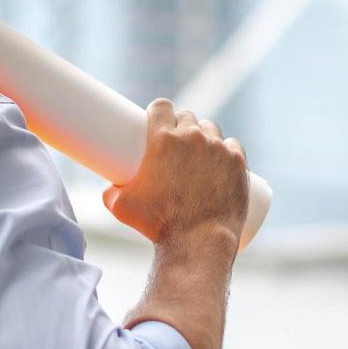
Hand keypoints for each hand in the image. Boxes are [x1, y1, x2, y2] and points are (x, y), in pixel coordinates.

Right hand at [104, 99, 249, 247]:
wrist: (197, 242)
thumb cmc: (158, 225)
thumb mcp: (122, 207)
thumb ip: (110, 193)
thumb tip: (108, 190)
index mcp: (163, 139)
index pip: (162, 106)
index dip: (159, 110)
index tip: (158, 119)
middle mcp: (192, 137)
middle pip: (187, 116)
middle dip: (181, 124)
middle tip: (177, 142)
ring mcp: (218, 148)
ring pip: (210, 129)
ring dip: (204, 134)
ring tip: (199, 150)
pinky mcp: (238, 163)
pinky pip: (233, 146)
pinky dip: (226, 150)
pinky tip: (223, 155)